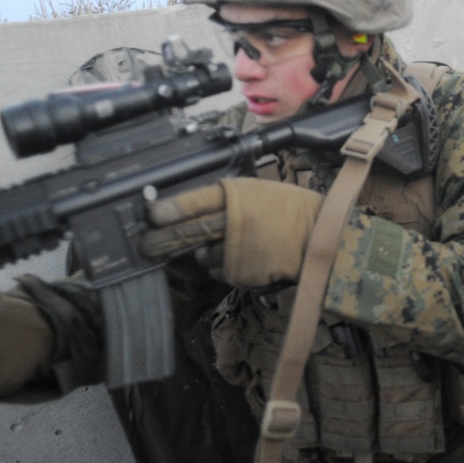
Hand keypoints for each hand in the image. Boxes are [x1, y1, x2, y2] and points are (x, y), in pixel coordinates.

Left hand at [141, 178, 322, 287]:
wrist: (318, 237)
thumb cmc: (288, 211)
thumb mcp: (259, 191)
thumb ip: (227, 200)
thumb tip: (192, 211)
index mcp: (239, 195)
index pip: (196, 201)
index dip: (172, 209)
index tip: (152, 215)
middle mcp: (234, 221)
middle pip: (190, 231)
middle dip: (164, 238)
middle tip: (145, 244)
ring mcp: (237, 248)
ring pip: (202, 253)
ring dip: (200, 252)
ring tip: (217, 246)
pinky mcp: (241, 271)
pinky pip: (217, 270)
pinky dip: (217, 265)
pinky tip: (232, 257)